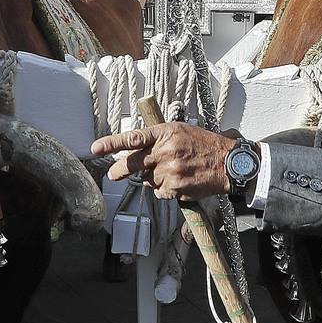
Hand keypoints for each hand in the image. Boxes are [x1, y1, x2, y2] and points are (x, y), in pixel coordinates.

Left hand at [92, 122, 232, 200]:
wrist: (226, 163)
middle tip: (113, 175)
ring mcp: (169, 172)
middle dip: (119, 171)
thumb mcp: (179, 130)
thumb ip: (157, 138)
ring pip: (147, 179)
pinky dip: (163, 189)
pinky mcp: (175, 189)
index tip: (95, 149)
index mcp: (164, 134)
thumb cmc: (202, 144)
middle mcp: (165, 152)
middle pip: (133, 164)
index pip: (132, 138)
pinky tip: (177, 181)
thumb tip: (135, 150)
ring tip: (171, 171)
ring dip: (152, 177)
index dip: (111, 143)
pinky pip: (158, 191)